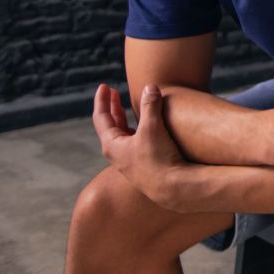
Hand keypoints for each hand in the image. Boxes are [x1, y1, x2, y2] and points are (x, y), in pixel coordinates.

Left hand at [92, 83, 190, 208]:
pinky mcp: (142, 164)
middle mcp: (117, 153)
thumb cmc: (158, 159)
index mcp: (112, 145)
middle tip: (112, 92)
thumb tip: (150, 87)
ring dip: (122, 117)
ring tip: (123, 105)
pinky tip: (143, 125)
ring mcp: (129, 159)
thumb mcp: (152, 128)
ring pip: (121, 133)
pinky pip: (133, 140)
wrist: (171, 188)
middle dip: (111, 106)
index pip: (101, 117)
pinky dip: (134, 127)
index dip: (102, 100)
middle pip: (109, 125)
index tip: (104, 86)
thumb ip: (150, 105)